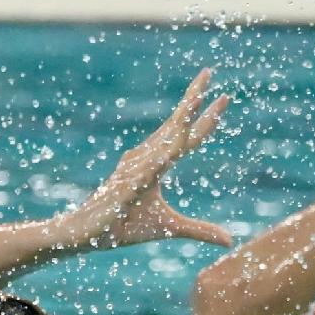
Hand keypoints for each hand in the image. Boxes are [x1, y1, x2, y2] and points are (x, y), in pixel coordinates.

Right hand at [55, 63, 236, 250]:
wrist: (85, 236)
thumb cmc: (123, 226)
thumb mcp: (169, 228)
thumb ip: (200, 230)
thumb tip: (229, 241)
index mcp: (156, 162)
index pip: (186, 136)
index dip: (205, 117)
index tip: (224, 97)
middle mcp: (145, 158)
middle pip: (175, 125)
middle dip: (193, 99)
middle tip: (210, 73)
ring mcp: (132, 172)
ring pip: (161, 142)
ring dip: (178, 121)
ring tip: (196, 98)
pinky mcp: (122, 192)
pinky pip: (142, 175)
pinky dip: (154, 163)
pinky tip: (167, 153)